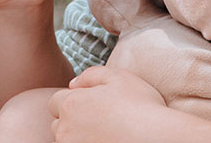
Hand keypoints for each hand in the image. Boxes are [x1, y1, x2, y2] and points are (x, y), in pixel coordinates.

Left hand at [48, 66, 166, 142]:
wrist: (156, 138)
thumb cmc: (140, 106)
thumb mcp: (118, 76)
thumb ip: (90, 75)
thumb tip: (73, 84)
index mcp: (71, 105)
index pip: (55, 102)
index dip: (72, 99)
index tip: (92, 101)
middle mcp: (66, 131)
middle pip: (57, 124)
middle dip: (71, 119)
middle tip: (99, 117)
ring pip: (67, 141)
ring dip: (79, 135)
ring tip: (105, 131)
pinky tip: (107, 140)